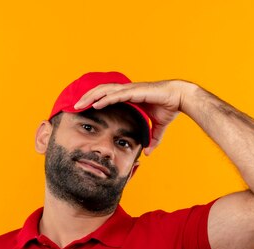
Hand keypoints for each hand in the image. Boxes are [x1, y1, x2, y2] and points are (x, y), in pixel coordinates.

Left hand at [73, 80, 193, 154]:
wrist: (180, 97)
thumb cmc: (169, 108)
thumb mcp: (157, 128)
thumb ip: (152, 139)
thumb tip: (148, 153)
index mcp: (128, 97)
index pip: (105, 97)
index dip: (93, 101)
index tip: (82, 109)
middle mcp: (126, 91)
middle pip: (100, 92)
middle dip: (86, 98)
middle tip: (73, 106)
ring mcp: (129, 90)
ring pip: (104, 91)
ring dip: (90, 97)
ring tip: (78, 104)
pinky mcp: (135, 91)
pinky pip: (116, 95)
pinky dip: (104, 99)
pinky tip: (95, 104)